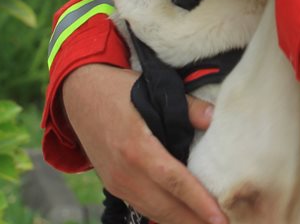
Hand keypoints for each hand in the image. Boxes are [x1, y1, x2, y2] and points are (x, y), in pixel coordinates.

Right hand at [61, 64, 225, 223]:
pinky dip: (164, 215)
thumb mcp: (153, 89)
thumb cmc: (118, 89)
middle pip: (165, 207)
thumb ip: (186, 106)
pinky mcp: (113, 185)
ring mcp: (116, 182)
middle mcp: (125, 172)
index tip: (220, 217)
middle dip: (195, 220)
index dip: (199, 202)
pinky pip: (142, 207)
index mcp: (137, 147)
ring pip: (153, 212)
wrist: (79, 94)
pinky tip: (183, 216)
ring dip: (181, 221)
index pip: (174, 181)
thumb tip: (214, 119)